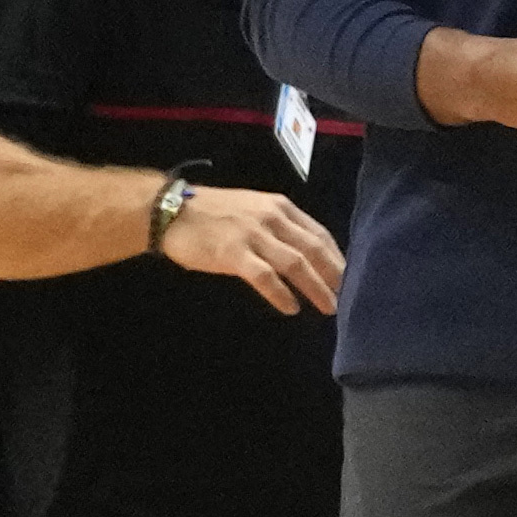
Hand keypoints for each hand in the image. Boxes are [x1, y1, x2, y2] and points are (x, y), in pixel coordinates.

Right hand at [160, 186, 344, 313]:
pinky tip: (291, 308)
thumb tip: (305, 253)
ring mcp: (253, 235)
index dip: (337, 257)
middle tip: (347, 296)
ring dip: (316, 288)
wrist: (169, 210)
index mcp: (279, 207)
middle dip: (334, 275)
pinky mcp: (233, 253)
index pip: (319, 233)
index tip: (347, 276)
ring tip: (328, 307)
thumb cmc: (211, 213)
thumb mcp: (253, 209)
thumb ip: (278, 226)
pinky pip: (265, 277)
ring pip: (296, 264)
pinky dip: (281, 294)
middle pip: (313, 250)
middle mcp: (271, 218)